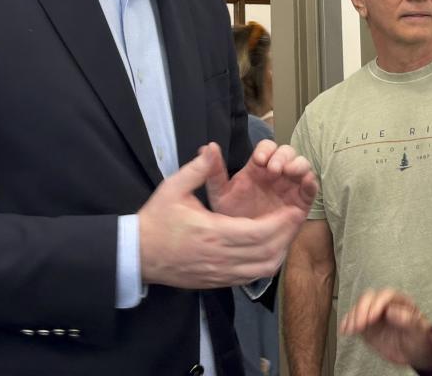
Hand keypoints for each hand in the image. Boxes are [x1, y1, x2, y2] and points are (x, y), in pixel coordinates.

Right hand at [137, 143, 312, 288]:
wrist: (137, 254)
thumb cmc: (155, 220)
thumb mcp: (173, 188)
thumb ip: (196, 169)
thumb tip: (211, 149)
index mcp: (213, 233)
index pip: (258, 233)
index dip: (280, 223)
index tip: (292, 209)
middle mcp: (219, 257)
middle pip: (265, 253)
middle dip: (285, 236)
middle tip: (294, 219)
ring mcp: (218, 273)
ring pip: (260, 269)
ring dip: (277, 252)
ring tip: (285, 234)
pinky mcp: (215, 282)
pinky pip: (248, 278)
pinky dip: (263, 265)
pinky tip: (267, 250)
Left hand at [206, 139, 316, 220]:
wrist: (241, 245)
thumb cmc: (231, 217)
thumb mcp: (220, 193)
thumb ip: (214, 172)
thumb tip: (208, 147)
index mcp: (258, 168)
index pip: (267, 148)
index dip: (266, 150)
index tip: (258, 161)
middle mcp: (276, 174)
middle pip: (287, 153)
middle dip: (282, 156)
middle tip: (273, 169)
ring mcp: (290, 187)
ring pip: (302, 165)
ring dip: (298, 165)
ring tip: (289, 172)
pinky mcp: (301, 202)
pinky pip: (311, 188)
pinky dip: (311, 182)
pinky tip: (306, 182)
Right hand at [340, 289, 431, 369]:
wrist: (416, 354)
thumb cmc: (421, 340)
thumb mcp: (420, 331)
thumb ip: (409, 320)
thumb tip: (391, 311)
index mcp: (400, 301)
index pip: (385, 295)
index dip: (376, 304)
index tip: (371, 317)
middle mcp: (385, 304)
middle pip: (369, 298)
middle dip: (361, 310)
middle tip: (359, 325)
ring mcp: (374, 314)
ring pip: (359, 307)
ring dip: (352, 316)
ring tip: (350, 329)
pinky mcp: (366, 325)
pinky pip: (354, 319)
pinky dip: (347, 322)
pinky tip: (344, 329)